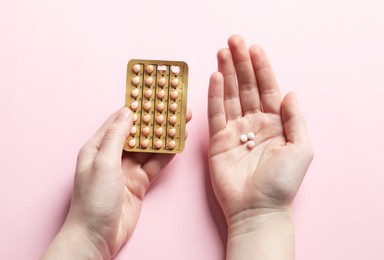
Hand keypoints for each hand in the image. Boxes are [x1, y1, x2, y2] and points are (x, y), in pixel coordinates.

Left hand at [42, 107, 191, 258]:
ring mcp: (127, 169)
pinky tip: (178, 145)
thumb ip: (116, 136)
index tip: (154, 95)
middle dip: (156, 121)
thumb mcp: (103, 162)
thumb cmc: (93, 200)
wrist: (97, 236)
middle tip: (175, 109)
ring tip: (182, 123)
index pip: (120, 120)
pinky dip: (166, 155)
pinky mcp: (139, 182)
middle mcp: (113, 155)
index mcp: (98, 147)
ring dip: (164, 136)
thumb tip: (127, 112)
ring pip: (149, 148)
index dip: (138, 107)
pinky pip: (155, 164)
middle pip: (138, 133)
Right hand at [207, 35, 312, 224]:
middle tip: (233, 41)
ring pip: (230, 95)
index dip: (261, 68)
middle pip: (246, 87)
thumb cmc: (282, 183)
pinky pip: (216, 113)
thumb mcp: (301, 148)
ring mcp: (235, 131)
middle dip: (240, 63)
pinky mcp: (218, 140)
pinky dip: (215, 95)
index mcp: (275, 124)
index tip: (254, 48)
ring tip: (222, 52)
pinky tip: (215, 77)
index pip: (267, 89)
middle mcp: (254, 123)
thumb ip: (295, 119)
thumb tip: (289, 93)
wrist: (257, 208)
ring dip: (226, 73)